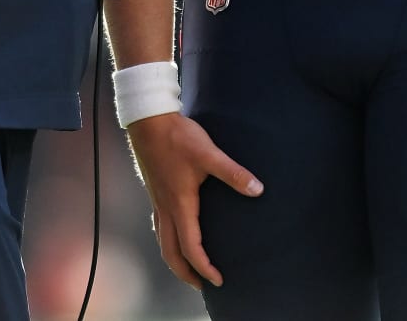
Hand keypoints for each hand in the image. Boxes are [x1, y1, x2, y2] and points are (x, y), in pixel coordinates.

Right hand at [126, 111, 262, 288]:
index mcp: (180, 205)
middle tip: (202, 285)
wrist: (149, 121)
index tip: (218, 280)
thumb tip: (257, 189)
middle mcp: (166, 208)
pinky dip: (168, 239)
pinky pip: (159, 226)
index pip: (191, 248)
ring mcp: (158, 201)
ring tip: (188, 266)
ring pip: (162, 241)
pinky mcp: (155, 192)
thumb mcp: (209, 154)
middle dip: (186, 273)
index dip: (204, 268)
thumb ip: (234, 173)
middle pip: (171, 253)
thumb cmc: (178, 138)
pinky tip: (175, 232)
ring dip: (175, 259)